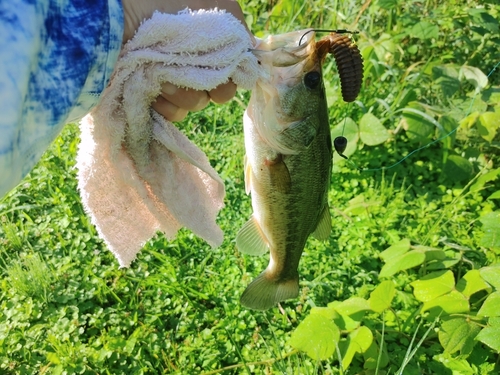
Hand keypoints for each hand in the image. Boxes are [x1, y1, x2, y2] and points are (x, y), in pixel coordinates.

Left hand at [121, 0, 252, 121]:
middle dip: (208, 86)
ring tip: (160, 77)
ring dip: (183, 94)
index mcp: (209, 41)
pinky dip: (166, 106)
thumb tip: (251, 51)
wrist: (112, 20)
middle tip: (187, 72)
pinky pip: (174, 115)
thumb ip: (235, 23)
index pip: (235, 69)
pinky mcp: (155, 96)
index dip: (232, 74)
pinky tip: (153, 92)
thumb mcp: (209, 0)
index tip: (225, 71)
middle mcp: (194, 61)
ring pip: (197, 103)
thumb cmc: (159, 3)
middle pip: (219, 90)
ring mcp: (175, 80)